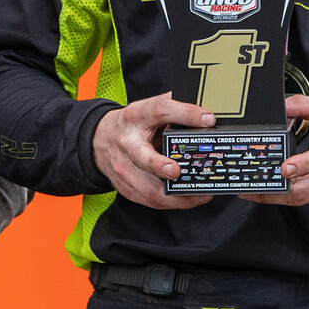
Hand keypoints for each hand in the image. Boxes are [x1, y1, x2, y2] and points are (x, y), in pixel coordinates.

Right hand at [92, 95, 217, 210]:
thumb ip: (172, 106)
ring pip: (149, 189)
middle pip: (141, 157)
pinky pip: (152, 201)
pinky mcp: (128, 188)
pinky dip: (174, 203)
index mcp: (137, 117)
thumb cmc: (131, 125)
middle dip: (158, 166)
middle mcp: (128, 144)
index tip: (207, 119)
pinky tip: (190, 198)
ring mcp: (125, 169)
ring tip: (201, 193)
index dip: (185, 114)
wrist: (100, 141)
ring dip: (176, 196)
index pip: (160, 111)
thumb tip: (205, 105)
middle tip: (176, 170)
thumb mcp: (147, 108)